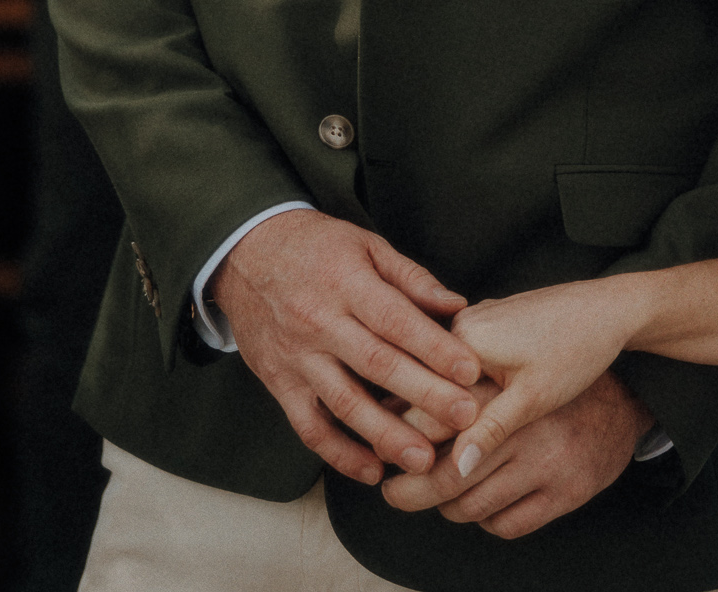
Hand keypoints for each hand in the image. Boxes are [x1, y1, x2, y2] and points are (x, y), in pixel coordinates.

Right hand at [209, 210, 480, 486]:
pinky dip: (339, 453)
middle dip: (424, 395)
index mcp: (347, 282)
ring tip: (424, 459)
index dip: (435, 347)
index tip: (471, 371)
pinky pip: (309, 427)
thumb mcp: (366, 246)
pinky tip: (372, 471)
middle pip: (377, 365)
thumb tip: (457, 307)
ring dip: (386, 436)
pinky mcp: (278, 384)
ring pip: (344, 403)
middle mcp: (320, 322)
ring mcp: (296, 357)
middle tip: (465, 419)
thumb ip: (412, 278)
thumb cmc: (317, 247)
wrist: (245, 253)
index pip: (396, 320)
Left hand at [381, 367, 649, 536]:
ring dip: (447, 506)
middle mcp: (526, 426)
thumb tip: (392, 400)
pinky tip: (484, 502)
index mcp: (506, 388)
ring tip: (440, 493)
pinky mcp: (567, 494)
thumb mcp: (506, 369)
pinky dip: (485, 520)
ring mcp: (548, 463)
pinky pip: (505, 525)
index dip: (405, 441)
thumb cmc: (550, 378)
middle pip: (449, 476)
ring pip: (472, 506)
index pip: (440, 423)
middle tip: (391, 490)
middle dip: (410, 490)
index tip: (383, 451)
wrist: (622, 399)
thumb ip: (459, 383)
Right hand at [440, 279, 640, 478]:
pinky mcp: (494, 321)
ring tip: (459, 440)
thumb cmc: (577, 350)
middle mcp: (464, 321)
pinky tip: (481, 410)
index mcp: (465, 337)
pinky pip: (467, 359)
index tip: (422, 464)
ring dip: (452, 403)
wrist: (611, 309)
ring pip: (449, 371)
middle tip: (439, 460)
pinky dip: (469, 385)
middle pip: (432, 380)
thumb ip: (489, 432)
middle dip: (435, 418)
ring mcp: (478, 317)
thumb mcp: (532, 399)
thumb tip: (454, 471)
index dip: (421, 432)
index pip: (422, 391)